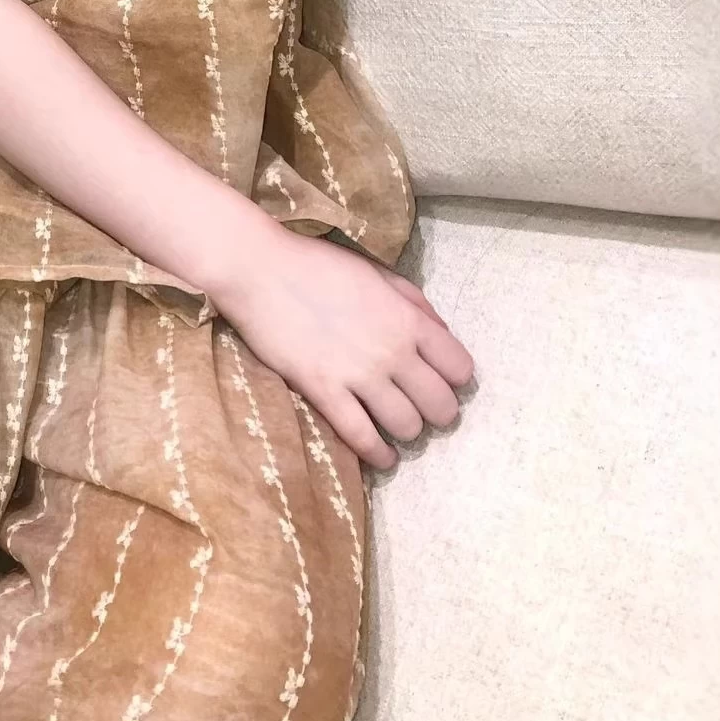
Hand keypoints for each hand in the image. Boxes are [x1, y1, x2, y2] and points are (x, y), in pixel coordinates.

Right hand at [212, 225, 473, 469]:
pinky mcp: (325, 392)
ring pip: (407, 427)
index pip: (460, 368)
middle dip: (437, 412)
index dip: (454, 379)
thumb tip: (440, 330)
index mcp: (407, 318)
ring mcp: (359, 374)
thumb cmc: (316, 264)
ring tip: (395, 427)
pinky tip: (381, 455)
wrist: (259, 269)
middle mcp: (392, 350)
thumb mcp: (373, 271)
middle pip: (440, 406)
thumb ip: (412, 300)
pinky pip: (363, 438)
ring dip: (406, 431)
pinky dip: (378, 454)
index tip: (441, 381)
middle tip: (421, 408)